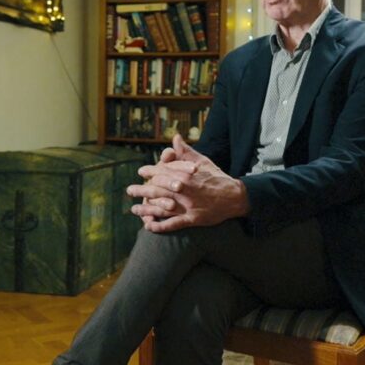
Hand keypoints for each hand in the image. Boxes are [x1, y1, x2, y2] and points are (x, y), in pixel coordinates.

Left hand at [128, 149, 248, 232]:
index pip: (161, 171)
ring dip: (145, 209)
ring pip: (160, 206)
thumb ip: (186, 151)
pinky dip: (159, 225)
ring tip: (133, 209)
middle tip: (130, 190)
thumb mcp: (202, 161)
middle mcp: (183, 189)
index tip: (141, 172)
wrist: (235, 196)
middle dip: (141, 189)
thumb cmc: (217, 177)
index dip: (149, 171)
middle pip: (156, 189)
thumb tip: (176, 138)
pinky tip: (148, 226)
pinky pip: (172, 224)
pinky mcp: (192, 219)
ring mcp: (187, 205)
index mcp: (185, 174)